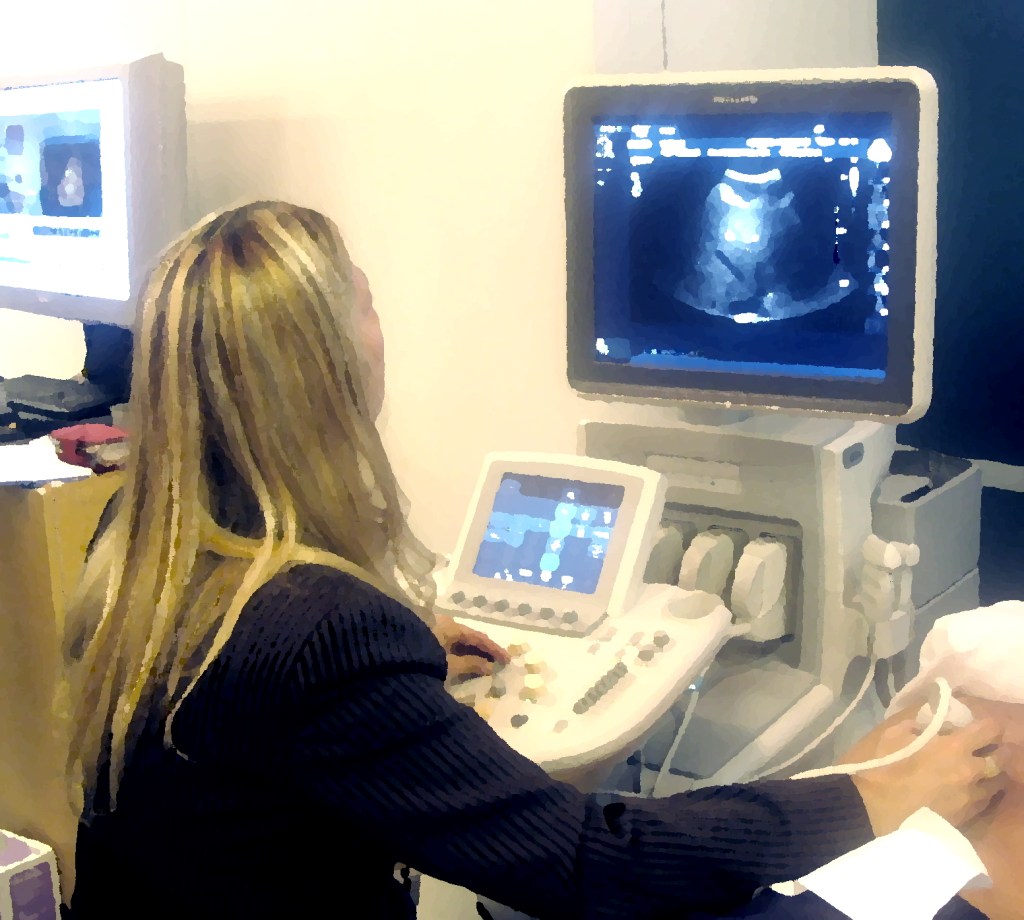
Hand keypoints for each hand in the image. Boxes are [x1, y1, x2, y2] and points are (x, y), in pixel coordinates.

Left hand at [432, 614, 510, 680]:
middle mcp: (446, 624)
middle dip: (485, 650)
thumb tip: (490, 667)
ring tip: (486, 664)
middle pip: (470, 637)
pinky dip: (462, 653)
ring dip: (474, 652)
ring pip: (461, 641)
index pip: (478, 637)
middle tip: (498, 661)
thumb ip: (471, 664)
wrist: (396, 661)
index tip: (507, 660)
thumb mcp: (450, 665)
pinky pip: (451, 644)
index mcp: (452, 626)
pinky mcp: (429, 640)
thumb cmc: (426, 661)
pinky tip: (469, 661)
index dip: (494, 649)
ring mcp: (436, 630)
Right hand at [846, 708, 1010, 836]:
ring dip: (989, 775)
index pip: (988, 729)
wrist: (876, 811)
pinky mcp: (965, 817)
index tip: (980, 725)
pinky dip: (979, 793)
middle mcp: (970, 771)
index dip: (988, 725)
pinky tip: (966, 792)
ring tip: (977, 772)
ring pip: (996, 783)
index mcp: (954, 747)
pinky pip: (982, 802)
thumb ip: (916, 725)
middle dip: (996, 751)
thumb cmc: (883, 768)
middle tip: (983, 748)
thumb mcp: (893, 734)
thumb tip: (927, 723)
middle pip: (1001, 758)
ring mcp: (970, 797)